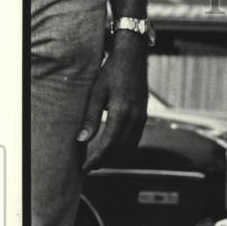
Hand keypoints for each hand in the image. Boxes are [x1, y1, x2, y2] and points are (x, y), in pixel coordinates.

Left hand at [78, 34, 147, 170]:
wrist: (133, 58)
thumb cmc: (111, 72)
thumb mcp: (96, 92)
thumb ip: (90, 117)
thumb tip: (82, 139)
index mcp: (121, 112)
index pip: (108, 145)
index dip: (96, 159)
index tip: (85, 167)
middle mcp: (135, 118)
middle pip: (119, 150)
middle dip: (104, 161)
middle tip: (89, 167)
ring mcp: (142, 119)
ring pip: (128, 148)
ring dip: (114, 158)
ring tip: (100, 161)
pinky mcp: (144, 117)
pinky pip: (135, 140)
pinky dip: (124, 149)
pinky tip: (114, 150)